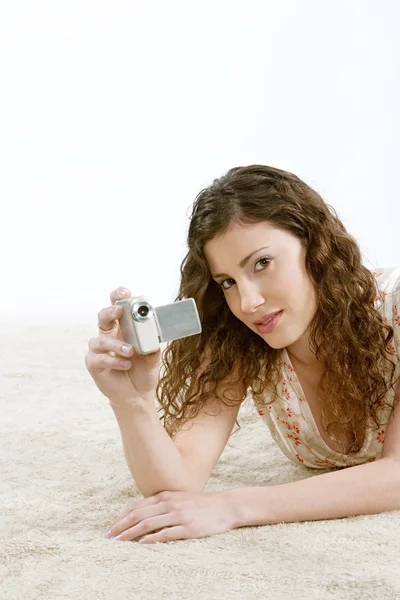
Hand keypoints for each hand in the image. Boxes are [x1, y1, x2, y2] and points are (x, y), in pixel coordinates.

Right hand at [85, 287, 161, 406]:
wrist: (138, 394)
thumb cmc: (144, 370)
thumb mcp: (153, 356)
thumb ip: (152, 344)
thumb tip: (153, 336)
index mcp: (123, 328)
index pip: (117, 306)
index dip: (118, 296)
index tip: (125, 292)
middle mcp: (109, 335)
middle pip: (102, 316)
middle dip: (109, 311)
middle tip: (118, 311)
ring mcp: (100, 350)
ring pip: (99, 339)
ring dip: (115, 344)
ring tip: (130, 351)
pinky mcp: (94, 364)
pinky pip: (98, 358)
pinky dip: (113, 360)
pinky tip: (125, 364)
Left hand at [104, 490, 235, 543]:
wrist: (225, 506)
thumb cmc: (201, 504)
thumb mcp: (179, 498)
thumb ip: (162, 504)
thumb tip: (142, 515)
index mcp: (165, 496)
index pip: (137, 506)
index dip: (122, 517)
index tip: (111, 528)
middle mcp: (169, 503)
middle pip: (138, 515)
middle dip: (121, 526)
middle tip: (108, 538)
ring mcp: (178, 515)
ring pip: (148, 524)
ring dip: (130, 534)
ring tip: (119, 543)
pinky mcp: (188, 527)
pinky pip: (166, 534)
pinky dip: (152, 539)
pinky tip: (142, 545)